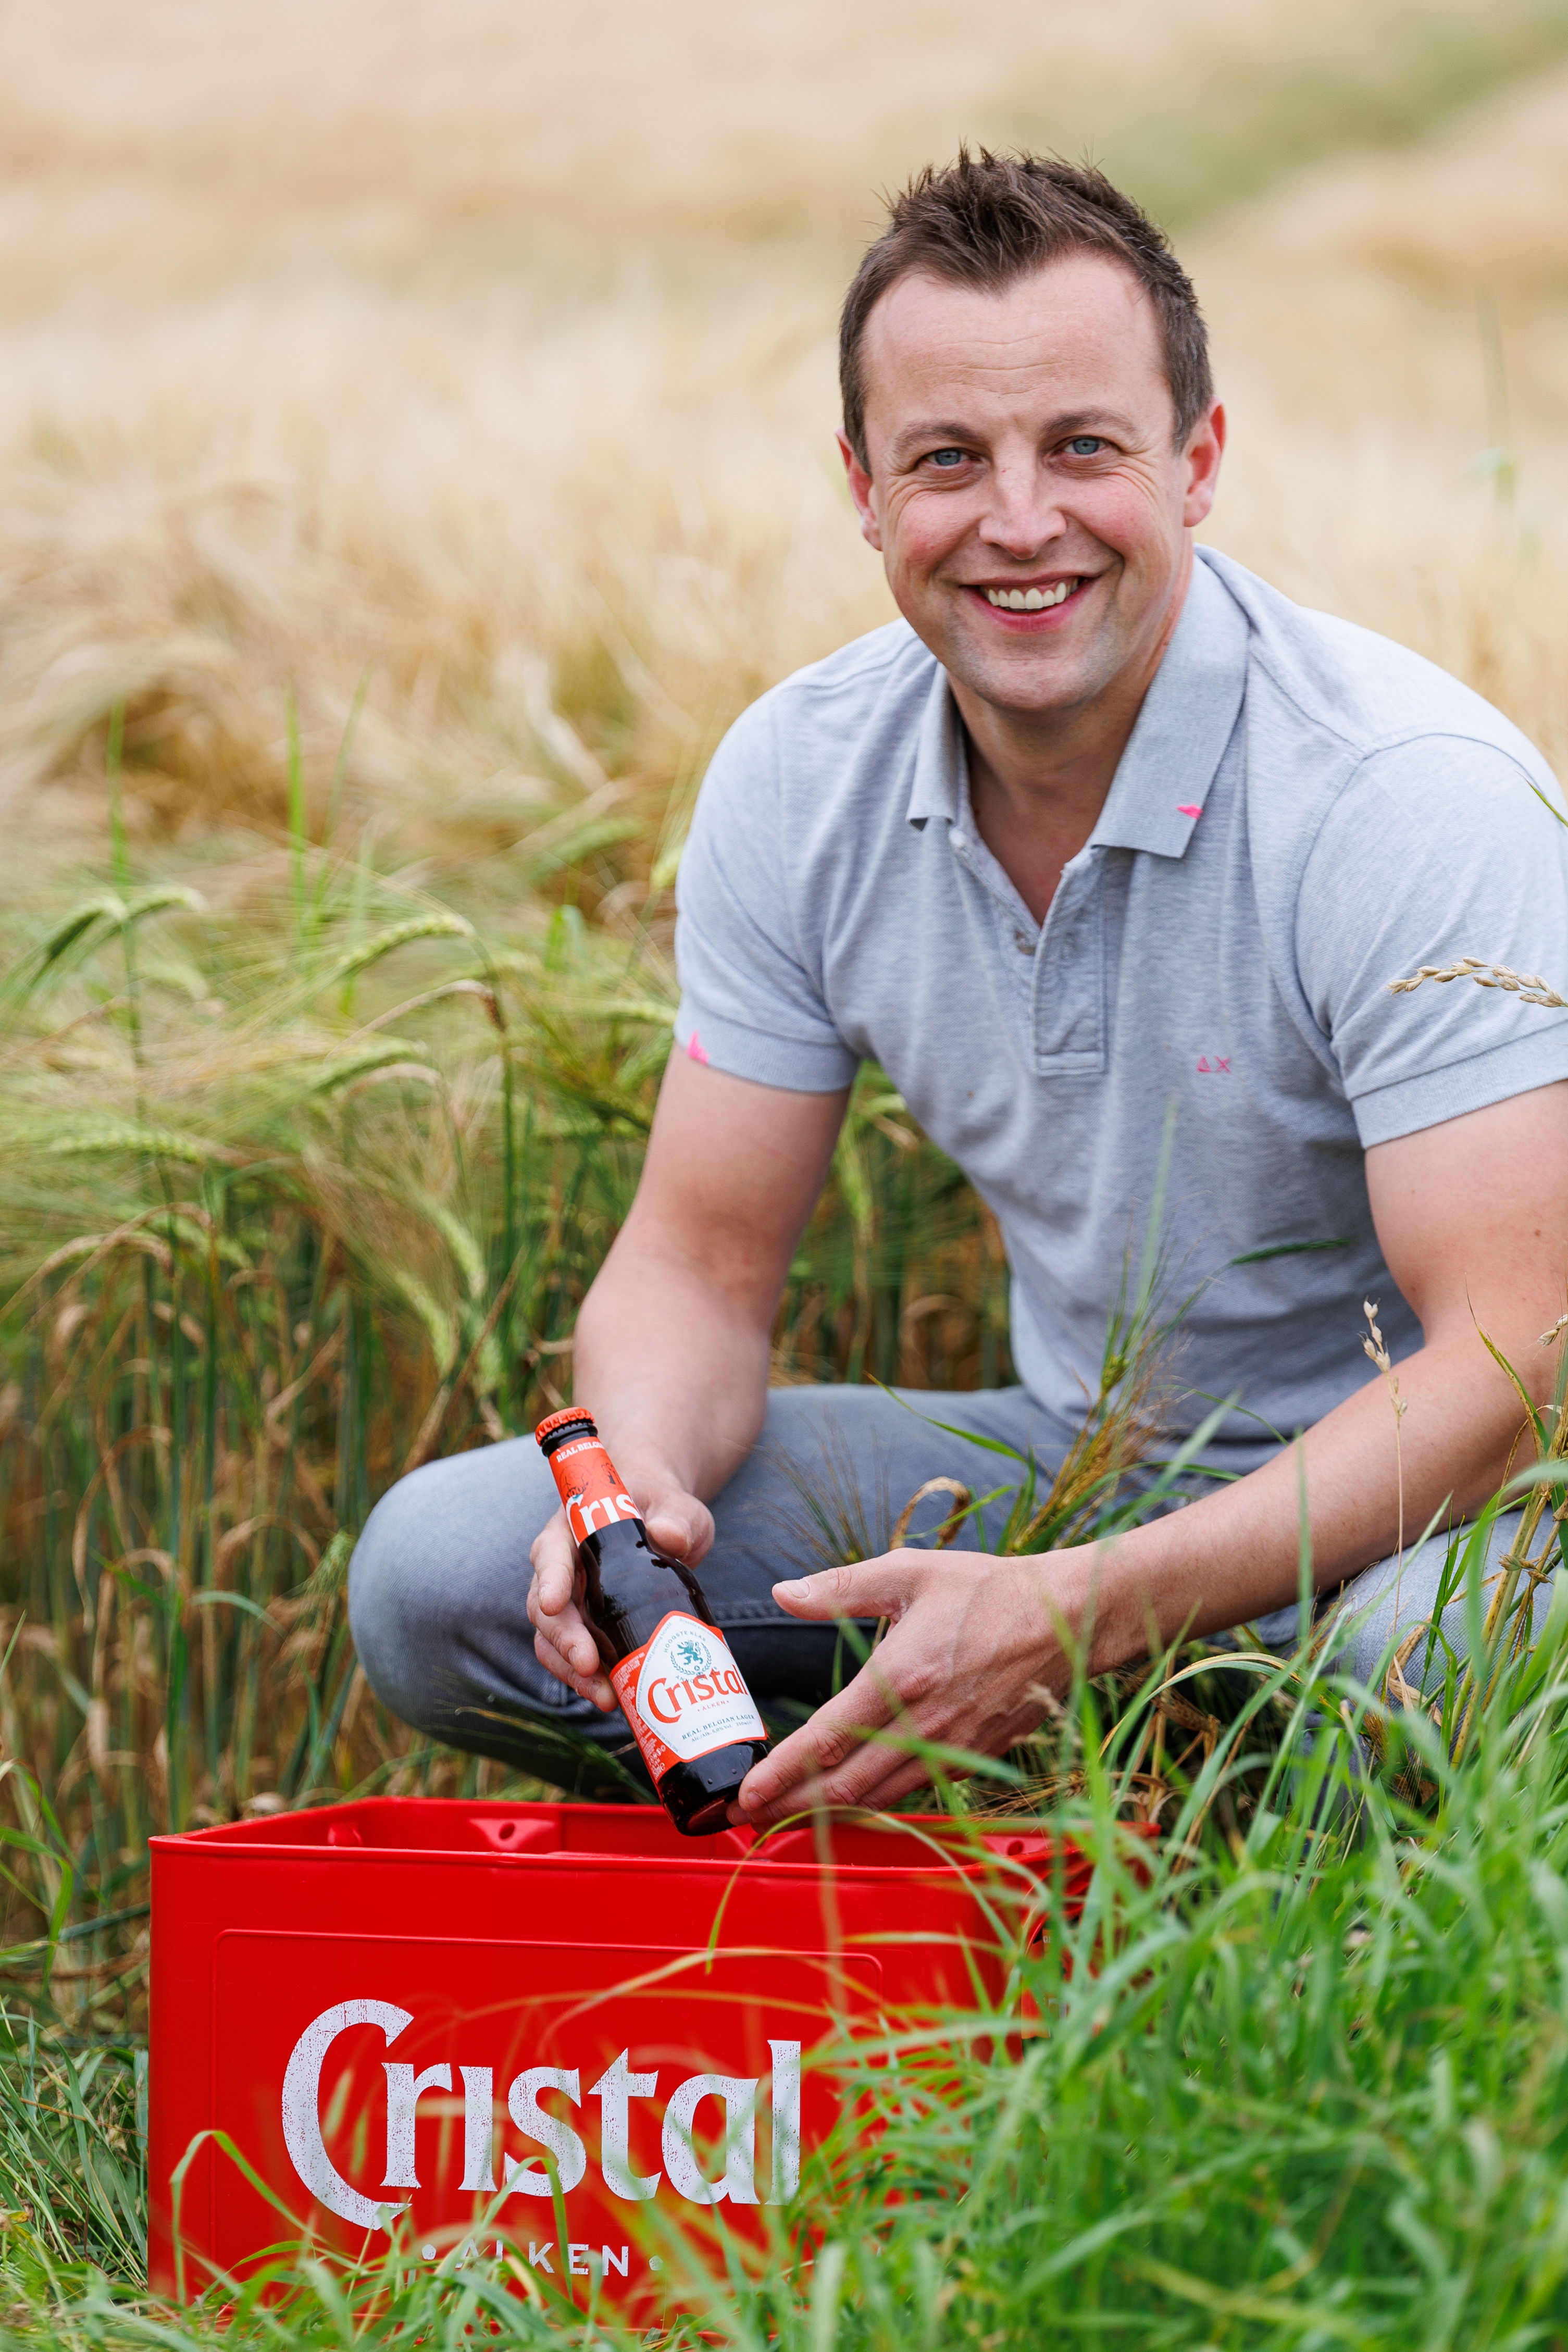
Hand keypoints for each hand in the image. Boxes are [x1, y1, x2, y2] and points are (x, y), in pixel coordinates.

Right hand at [526, 1477, 713, 1710]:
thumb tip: (671, 1537)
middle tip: (589, 1666)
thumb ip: (678, 1517)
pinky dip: (589, 1681)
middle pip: (546, 1610)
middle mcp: (561, 1571)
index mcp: (570, 1531)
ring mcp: (571, 1605)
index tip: (553, 1605)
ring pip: (553, 1643)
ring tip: (607, 1698)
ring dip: (573, 1673)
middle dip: (564, 1641)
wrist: (664, 1524)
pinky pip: (576, 1660)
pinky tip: (614, 1697)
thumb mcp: (678, 1507)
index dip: (550, 1580)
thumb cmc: (664, 1509)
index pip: (550, 1554)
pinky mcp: (586, 1631)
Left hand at [732, 1545, 1089, 1827]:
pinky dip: (876, 1803)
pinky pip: (915, 1790)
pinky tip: (851, 1801)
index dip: (784, 1772)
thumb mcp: (910, 1572)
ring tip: (788, 1816)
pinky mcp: (975, 1757)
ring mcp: (954, 1746)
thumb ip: (840, 1587)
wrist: (1069, 1619)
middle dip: (792, 1805)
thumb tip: (783, 1593)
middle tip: (750, 1817)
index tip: (747, 1793)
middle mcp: (927, 1722)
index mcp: (903, 1675)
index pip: (829, 1738)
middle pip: (847, 1784)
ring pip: (880, 1797)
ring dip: (829, 1812)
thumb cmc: (989, 1590)